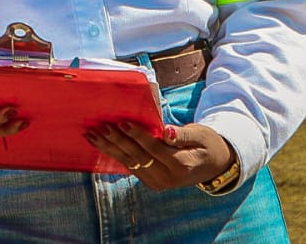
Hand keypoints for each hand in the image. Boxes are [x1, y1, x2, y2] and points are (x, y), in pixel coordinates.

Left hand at [85, 120, 235, 191]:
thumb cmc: (207, 144)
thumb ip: (183, 135)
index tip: (122, 122)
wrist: (213, 165)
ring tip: (92, 135)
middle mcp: (167, 178)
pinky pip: (130, 166)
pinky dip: (114, 154)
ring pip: (129, 163)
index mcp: (181, 166)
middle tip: (100, 126)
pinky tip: (100, 144)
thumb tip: (166, 132)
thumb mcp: (201, 136)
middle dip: (117, 141)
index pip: (154, 149)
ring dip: (109, 148)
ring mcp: (157, 182)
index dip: (138, 136)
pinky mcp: (150, 180)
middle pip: (138, 157)